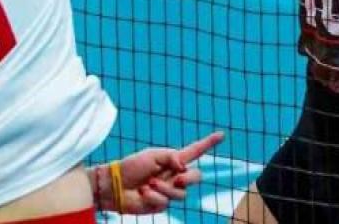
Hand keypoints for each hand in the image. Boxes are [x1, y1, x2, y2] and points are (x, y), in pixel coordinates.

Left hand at [101, 131, 223, 214]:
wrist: (116, 186)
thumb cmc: (132, 166)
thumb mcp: (152, 155)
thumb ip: (171, 156)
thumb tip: (184, 167)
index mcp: (173, 160)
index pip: (195, 151)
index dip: (208, 143)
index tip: (222, 134)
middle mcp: (174, 175)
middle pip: (196, 177)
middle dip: (189, 178)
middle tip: (177, 178)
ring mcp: (169, 191)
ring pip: (181, 194)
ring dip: (164, 188)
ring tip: (149, 184)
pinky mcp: (161, 204)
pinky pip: (165, 202)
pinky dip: (154, 196)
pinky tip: (143, 192)